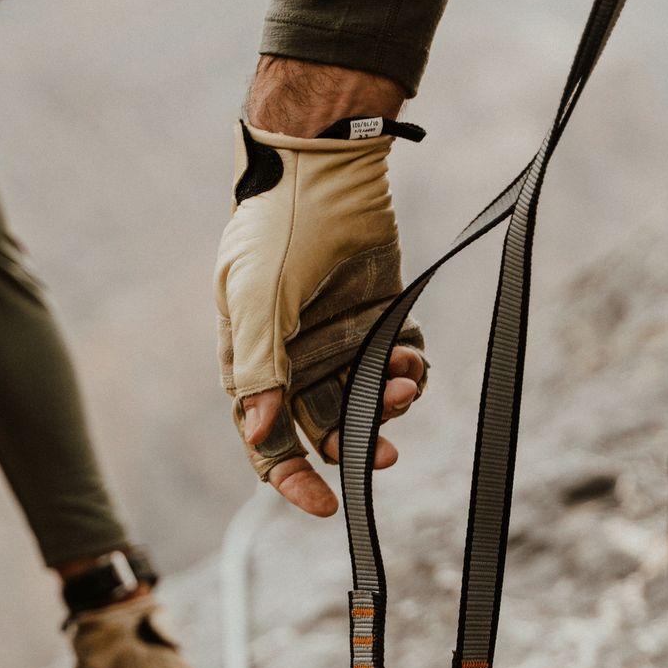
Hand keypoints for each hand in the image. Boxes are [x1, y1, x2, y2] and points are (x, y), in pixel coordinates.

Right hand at [215, 88, 426, 516]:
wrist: (326, 161)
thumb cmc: (279, 225)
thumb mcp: (259, 296)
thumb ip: (259, 366)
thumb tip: (257, 434)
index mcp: (252, 362)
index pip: (266, 442)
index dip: (292, 479)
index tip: (327, 505)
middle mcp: (294, 361)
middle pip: (325, 430)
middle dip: (357, 443)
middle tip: (387, 449)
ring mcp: (337, 342)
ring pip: (368, 401)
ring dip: (390, 403)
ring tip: (408, 379)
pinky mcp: (377, 320)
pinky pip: (397, 366)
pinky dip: (411, 369)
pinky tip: (415, 354)